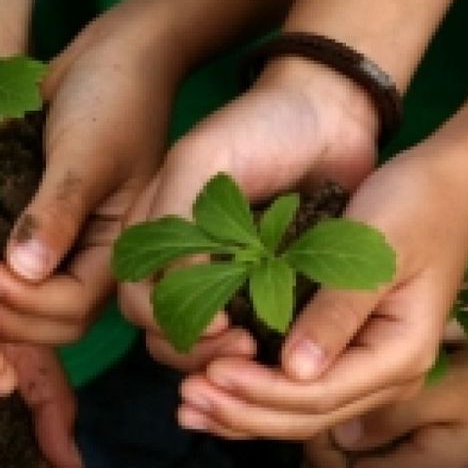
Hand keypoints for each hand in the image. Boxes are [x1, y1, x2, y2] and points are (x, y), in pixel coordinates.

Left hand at [0, 8, 178, 348]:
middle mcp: (94, 262)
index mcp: (120, 251)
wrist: (113, 57)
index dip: (27, 304)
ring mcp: (68, 252)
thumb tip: (25, 271)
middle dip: (4, 316)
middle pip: (50, 322)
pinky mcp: (40, 236)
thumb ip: (57, 212)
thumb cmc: (112, 97)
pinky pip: (12, 277)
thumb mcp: (87, 152)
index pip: (73, 308)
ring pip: (28, 309)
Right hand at [119, 58, 380, 372]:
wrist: (328, 111)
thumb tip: (171, 291)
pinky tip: (281, 348)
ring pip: (202, 342)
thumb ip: (175, 222)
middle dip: (198, 349)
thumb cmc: (259, 125)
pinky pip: (248, 332)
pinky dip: (259, 348)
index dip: (169, 321)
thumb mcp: (201, 161)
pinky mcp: (265, 289)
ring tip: (262, 352)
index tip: (220, 323)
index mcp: (153, 235)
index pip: (139, 301)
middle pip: (165, 332)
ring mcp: (222, 279)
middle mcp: (180, 263)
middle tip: (244, 348)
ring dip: (224, 356)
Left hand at [172, 144, 467, 439]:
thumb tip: (295, 371)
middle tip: (185, 400)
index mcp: (401, 356)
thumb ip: (337, 313)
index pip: (319, 395)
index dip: (259, 391)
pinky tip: (214, 394)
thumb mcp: (375, 252)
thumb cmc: (414, 205)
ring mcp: (370, 371)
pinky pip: (298, 391)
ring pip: (299, 414)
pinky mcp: (350, 357)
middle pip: (306, 418)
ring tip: (188, 408)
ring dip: (241, 413)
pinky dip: (254, 395)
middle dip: (242, 412)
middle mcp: (388, 376)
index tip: (208, 373)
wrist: (447, 184)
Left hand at [303, 356, 467, 467]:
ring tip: (315, 385)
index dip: (309, 434)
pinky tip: (342, 395)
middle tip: (299, 385)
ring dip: (321, 432)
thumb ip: (395, 415)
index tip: (305, 385)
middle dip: (306, 433)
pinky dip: (342, 432)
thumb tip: (337, 430)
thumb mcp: (456, 392)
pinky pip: (361, 460)